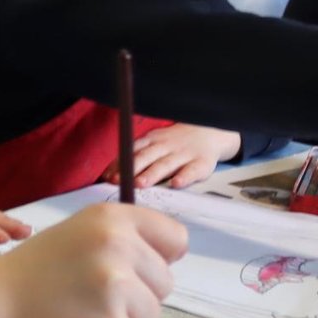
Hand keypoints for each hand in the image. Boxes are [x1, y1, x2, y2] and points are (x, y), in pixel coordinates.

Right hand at [0, 204, 186, 317]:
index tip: (136, 268)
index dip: (159, 257)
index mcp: (112, 218)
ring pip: (151, 314)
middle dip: (138, 294)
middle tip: (93, 294)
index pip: (175, 238)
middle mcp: (118, 246)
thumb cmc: (37, 270)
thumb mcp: (80, 233)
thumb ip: (124, 238)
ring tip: (84, 312)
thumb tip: (171, 257)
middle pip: (165, 282)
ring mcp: (117, 288)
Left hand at [103, 124, 241, 188]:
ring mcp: (183, 154)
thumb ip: (134, 157)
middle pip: (146, 157)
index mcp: (152, 141)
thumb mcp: (154, 143)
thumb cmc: (174, 143)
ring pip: (166, 164)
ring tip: (141, 184)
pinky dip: (184, 177)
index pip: (132, 151)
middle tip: (119, 181)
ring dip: (152, 174)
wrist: (209, 133)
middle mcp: (166, 146)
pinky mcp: (200, 163)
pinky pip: (191, 170)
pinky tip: (176, 184)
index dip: (119, 164)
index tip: (108, 176)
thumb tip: (108, 175)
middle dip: (131, 169)